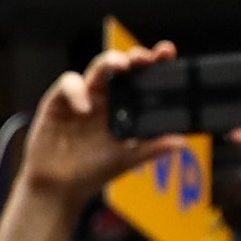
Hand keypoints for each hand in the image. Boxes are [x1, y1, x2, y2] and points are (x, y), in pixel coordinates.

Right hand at [16, 40, 188, 209]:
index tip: (166, 53)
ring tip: (120, 66)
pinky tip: (85, 108)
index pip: (142, 77)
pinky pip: (68, 84)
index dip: (154, 62)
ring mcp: (82, 97)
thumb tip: (182, 142)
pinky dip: (77, 91)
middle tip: (144, 58)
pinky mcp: (58, 102)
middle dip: (133, 57)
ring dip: (109, 62)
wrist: (60, 187)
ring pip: (97, 68)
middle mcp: (104, 97)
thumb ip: (152, 148)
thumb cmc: (92, 170)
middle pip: (121, 66)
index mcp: (124, 106)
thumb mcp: (127, 159)